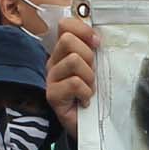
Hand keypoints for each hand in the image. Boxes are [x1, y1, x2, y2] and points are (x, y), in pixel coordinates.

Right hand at [45, 9, 98, 131]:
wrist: (87, 125)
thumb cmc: (92, 95)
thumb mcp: (95, 68)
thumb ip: (93, 50)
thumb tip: (97, 36)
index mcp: (64, 51)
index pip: (65, 25)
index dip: (83, 30)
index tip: (97, 44)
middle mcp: (54, 61)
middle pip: (68, 40)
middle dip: (87, 56)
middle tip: (91, 74)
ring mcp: (50, 78)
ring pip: (73, 61)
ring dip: (88, 77)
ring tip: (88, 90)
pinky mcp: (52, 94)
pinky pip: (74, 83)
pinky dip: (85, 92)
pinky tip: (84, 101)